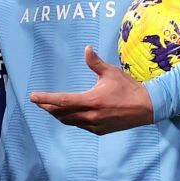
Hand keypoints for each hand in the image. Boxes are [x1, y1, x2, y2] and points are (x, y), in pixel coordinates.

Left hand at [31, 46, 154, 133]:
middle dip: (49, 107)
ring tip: (51, 108)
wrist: (147, 107)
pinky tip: (70, 114)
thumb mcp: (111, 72)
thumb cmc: (128, 88)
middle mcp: (91, 115)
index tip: (33, 97)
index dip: (46, 99)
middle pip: (62, 114)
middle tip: (39, 102)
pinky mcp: (100, 131)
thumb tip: (86, 49)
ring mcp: (95, 125)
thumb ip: (95, 63)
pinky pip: (80, 125)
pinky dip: (72, 120)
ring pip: (70, 122)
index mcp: (91, 100)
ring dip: (58, 115)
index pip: (62, 100)